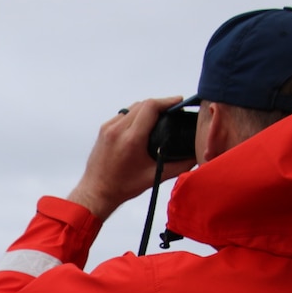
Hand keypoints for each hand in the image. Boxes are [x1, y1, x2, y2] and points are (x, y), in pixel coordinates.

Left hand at [67, 96, 195, 219]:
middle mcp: (118, 130)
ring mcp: (108, 128)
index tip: (178, 101)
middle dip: (160, 104)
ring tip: (160, 115)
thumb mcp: (154, 177)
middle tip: (173, 110)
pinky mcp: (104, 129)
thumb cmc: (122, 186)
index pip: (151, 107)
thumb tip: (195, 156)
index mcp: (131, 139)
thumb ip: (179, 166)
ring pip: (132, 107)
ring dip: (147, 107)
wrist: (97, 191)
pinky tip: (143, 123)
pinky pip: (123, 114)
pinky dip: (135, 114)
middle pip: (143, 104)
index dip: (167, 101)